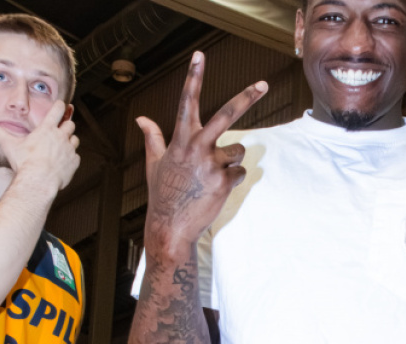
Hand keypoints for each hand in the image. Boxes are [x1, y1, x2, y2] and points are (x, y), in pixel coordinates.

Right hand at [0, 100, 79, 192]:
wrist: (38, 181)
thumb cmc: (24, 162)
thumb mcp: (9, 145)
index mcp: (47, 129)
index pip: (58, 109)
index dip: (60, 105)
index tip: (61, 104)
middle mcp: (61, 136)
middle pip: (70, 124)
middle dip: (66, 125)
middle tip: (60, 128)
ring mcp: (69, 149)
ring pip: (75, 139)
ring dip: (70, 141)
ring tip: (61, 146)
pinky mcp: (74, 162)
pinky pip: (76, 156)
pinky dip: (71, 158)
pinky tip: (63, 162)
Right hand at [137, 51, 267, 255]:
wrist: (171, 226)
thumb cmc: (163, 194)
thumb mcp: (154, 163)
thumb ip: (152, 138)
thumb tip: (141, 119)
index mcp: (180, 140)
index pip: (186, 102)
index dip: (193, 77)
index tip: (199, 55)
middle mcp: (196, 147)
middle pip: (226, 115)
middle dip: (246, 98)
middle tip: (263, 84)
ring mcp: (211, 164)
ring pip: (237, 151)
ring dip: (231, 162)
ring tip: (211, 178)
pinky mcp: (224, 181)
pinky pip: (239, 172)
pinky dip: (232, 180)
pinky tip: (216, 190)